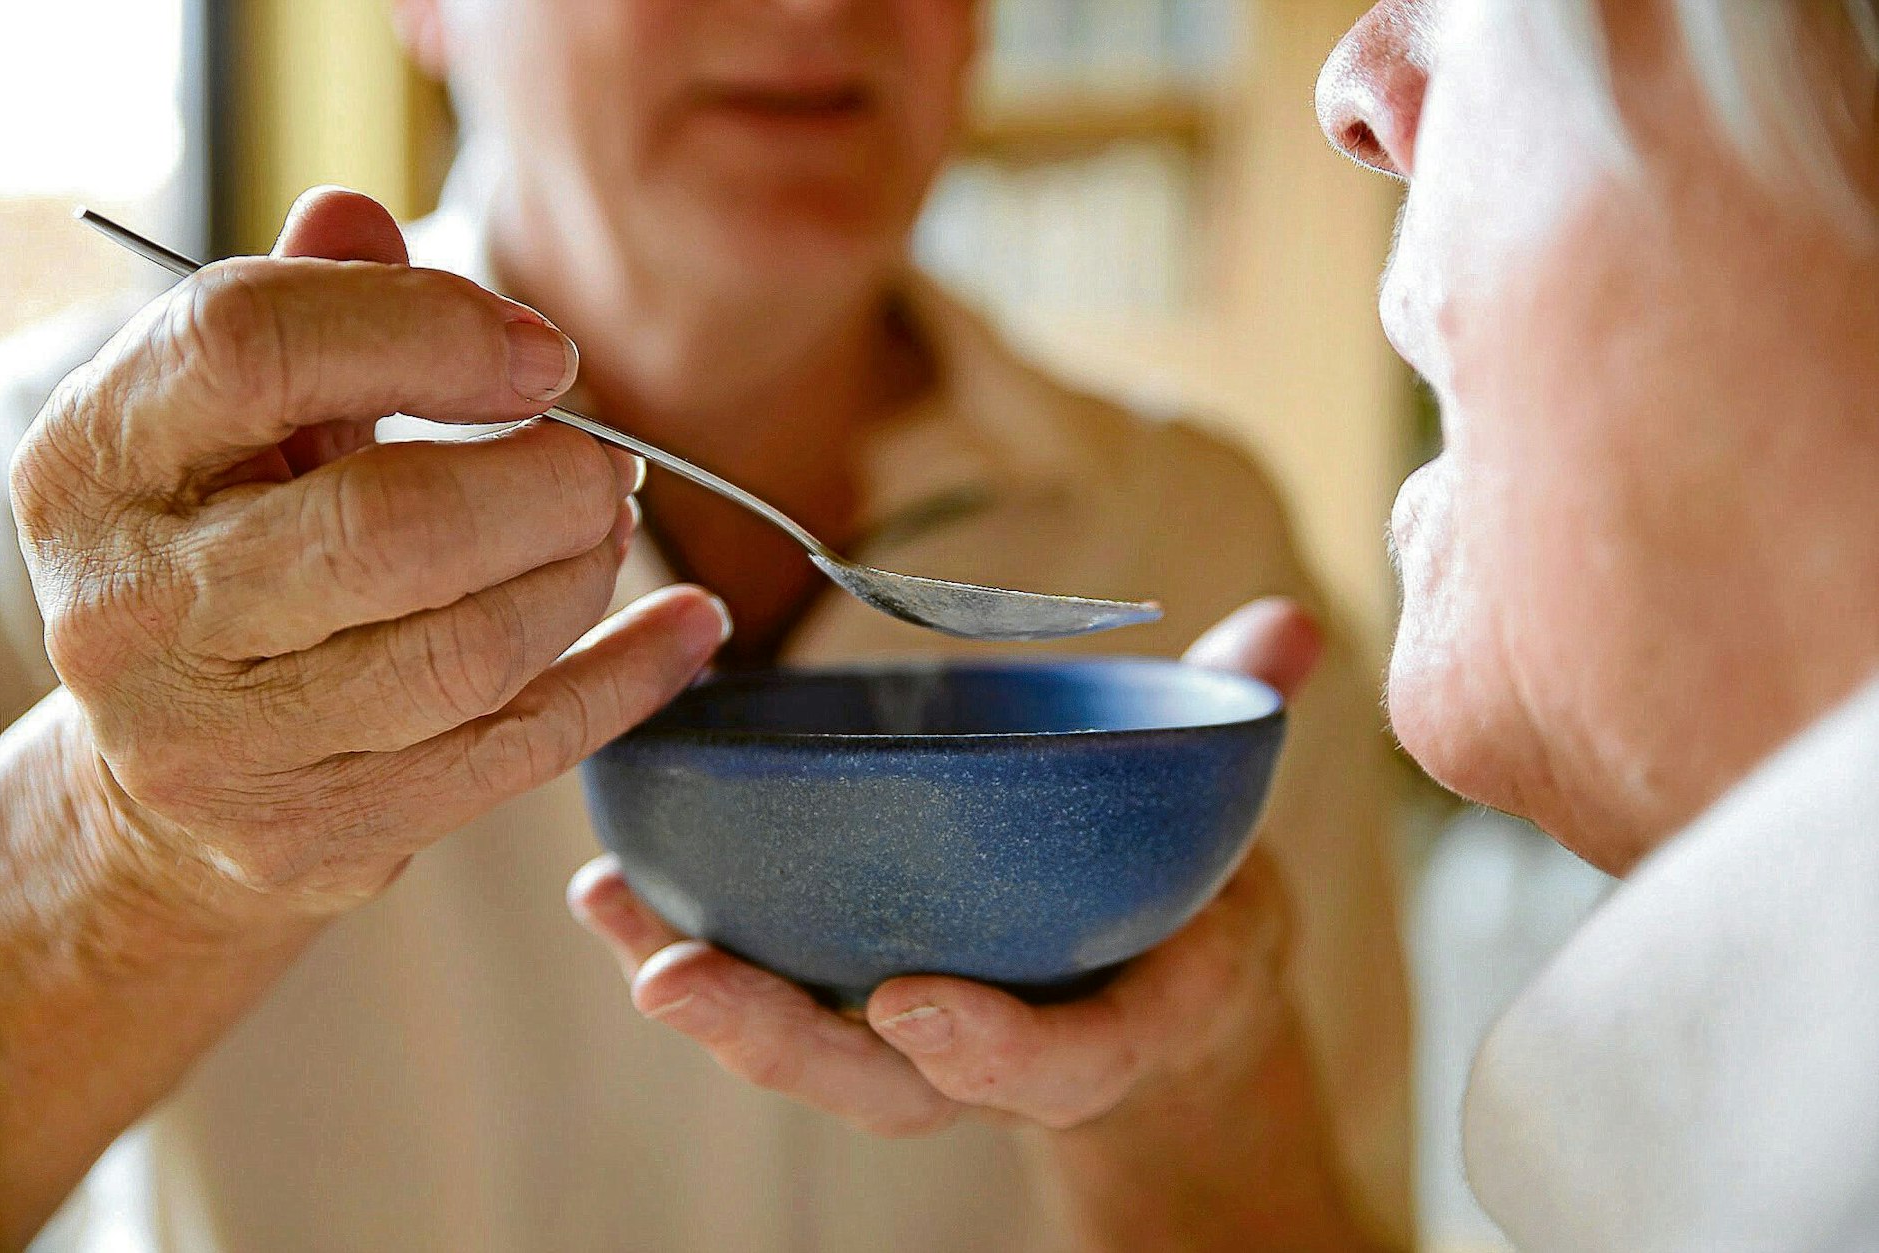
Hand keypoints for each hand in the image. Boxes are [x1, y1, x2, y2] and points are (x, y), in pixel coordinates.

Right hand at [12, 187, 730, 928]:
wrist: (160, 784)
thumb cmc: (218, 557)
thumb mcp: (225, 427)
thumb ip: (301, 316)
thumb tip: (365, 217)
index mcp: (96, 463)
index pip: (252, 348)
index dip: (428, 330)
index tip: (543, 356)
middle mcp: (136, 610)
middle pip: (387, 526)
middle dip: (541, 484)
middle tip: (603, 463)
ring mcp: (223, 745)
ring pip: (465, 653)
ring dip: (579, 574)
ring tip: (608, 529)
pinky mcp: (319, 836)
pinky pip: (519, 751)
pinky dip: (629, 678)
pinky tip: (689, 627)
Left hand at [568, 600, 1323, 1138]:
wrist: (1159, 991)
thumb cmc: (1186, 904)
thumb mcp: (1232, 824)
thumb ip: (1247, 724)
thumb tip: (1286, 631)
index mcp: (1116, 1026)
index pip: (1063, 1063)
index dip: (994, 1050)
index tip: (918, 1006)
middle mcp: (1004, 1056)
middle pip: (889, 1084)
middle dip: (783, 1041)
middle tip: (678, 978)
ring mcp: (925, 1041)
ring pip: (812, 1050)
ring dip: (709, 994)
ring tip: (614, 915)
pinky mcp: (866, 1004)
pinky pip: (779, 993)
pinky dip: (693, 943)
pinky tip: (612, 888)